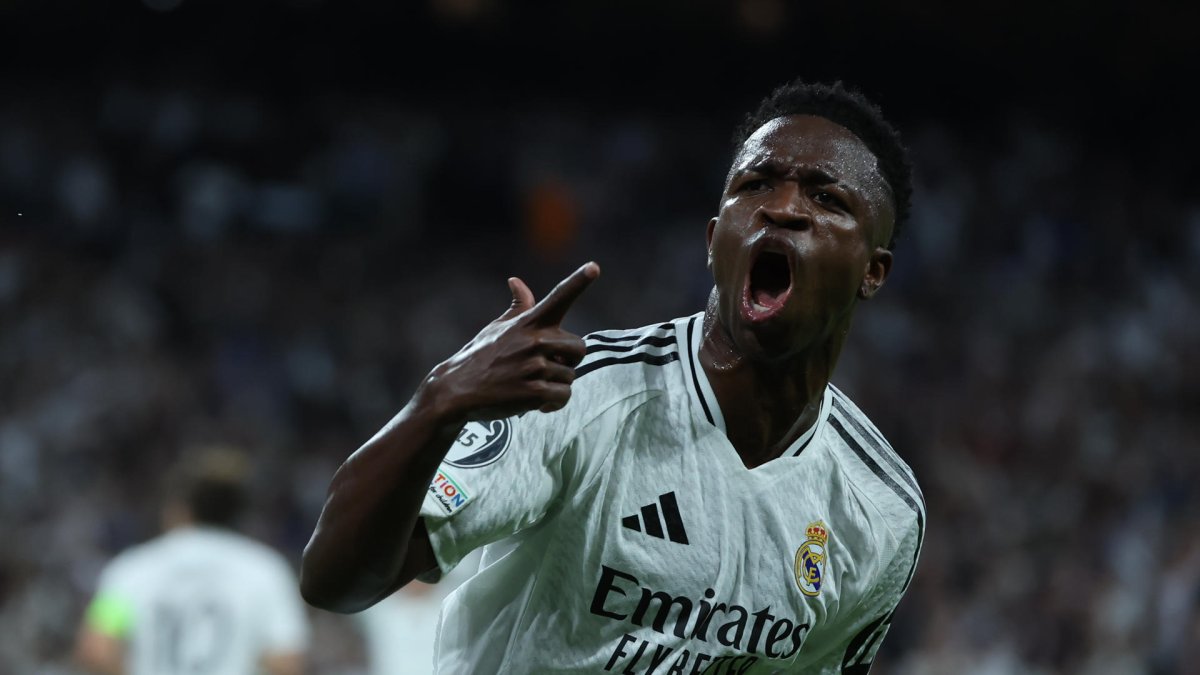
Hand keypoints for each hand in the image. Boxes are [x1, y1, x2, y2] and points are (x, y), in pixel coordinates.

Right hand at [419, 262, 600, 423]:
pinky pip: (563, 396)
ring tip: (533, 384)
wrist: (456, 390)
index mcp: (528, 323)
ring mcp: (533, 366)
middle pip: (579, 347)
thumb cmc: (480, 356)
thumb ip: (519, 308)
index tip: (594, 267)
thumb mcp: (497, 328)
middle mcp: (533, 341)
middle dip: (568, 360)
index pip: (558, 297)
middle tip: (548, 367)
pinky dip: (554, 402)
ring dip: (556, 384)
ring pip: (570, 376)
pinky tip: (537, 403)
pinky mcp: (533, 392)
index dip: (578, 281)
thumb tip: (516, 281)